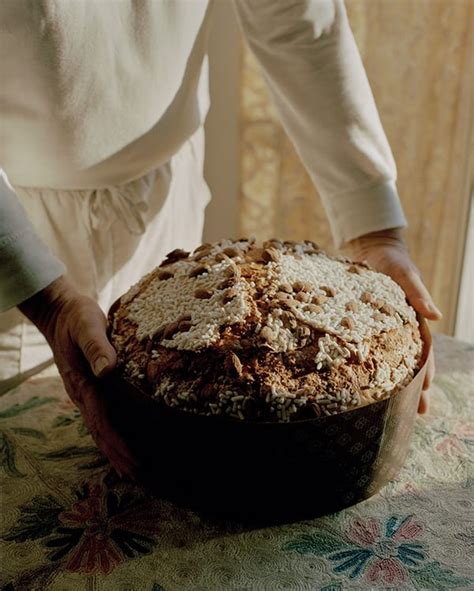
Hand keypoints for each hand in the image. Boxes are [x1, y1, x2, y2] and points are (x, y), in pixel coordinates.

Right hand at [18, 277, 135, 476]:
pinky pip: (99, 415)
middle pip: (99, 431)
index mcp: (82, 383)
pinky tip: (121, 439)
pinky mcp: (89, 386)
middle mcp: (81, 393)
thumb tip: (108, 370)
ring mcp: (83, 392)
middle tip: (137, 476)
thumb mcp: (87, 325)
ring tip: (130, 468)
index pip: (101, 420)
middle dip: (117, 455)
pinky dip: (110, 432)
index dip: (117, 441)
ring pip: (98, 427)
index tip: (132, 460)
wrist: (60, 312)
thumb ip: (97, 346)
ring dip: (113, 448)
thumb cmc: (77, 316)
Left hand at [344, 228, 441, 413]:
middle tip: (412, 414)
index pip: (423, 353)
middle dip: (412, 388)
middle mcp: (400, 330)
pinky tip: (359, 382)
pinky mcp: (363, 325)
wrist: (371, 250)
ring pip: (388, 360)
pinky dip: (366, 365)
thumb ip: (418, 294)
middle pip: (408, 363)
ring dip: (391, 382)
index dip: (424, 373)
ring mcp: (381, 329)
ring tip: (389, 408)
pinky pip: (365, 348)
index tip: (424, 394)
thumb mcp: (406, 275)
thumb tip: (438, 316)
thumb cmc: (394, 261)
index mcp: (414, 322)